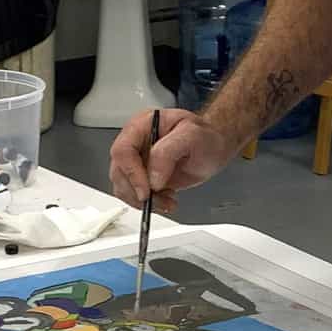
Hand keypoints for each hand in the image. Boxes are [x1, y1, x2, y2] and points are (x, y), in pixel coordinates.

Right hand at [109, 109, 234, 211]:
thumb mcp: (192, 136)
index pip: (123, 150)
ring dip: (143, 201)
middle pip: (119, 172)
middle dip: (138, 191)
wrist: (212, 149)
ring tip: (167, 200)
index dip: (131, 173)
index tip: (147, 190)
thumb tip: (152, 177)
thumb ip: (169, 152)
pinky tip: (165, 200)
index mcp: (141, 126)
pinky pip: (134, 196)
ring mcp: (136, 162)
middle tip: (159, 199)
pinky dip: (148, 204)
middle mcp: (134, 143)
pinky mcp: (142, 179)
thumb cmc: (204, 137)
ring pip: (124, 188)